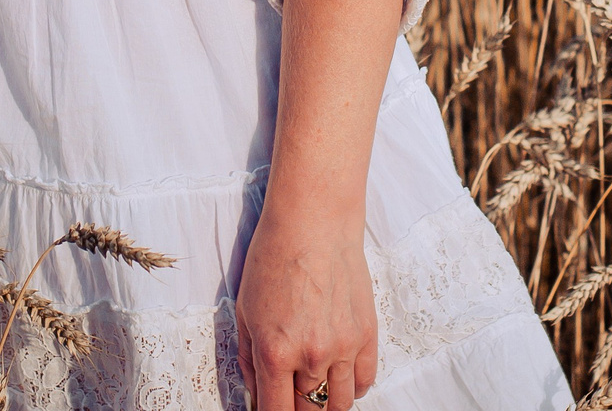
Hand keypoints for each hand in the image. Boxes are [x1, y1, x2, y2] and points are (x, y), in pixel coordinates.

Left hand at [233, 198, 378, 410]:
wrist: (314, 220)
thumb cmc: (274, 256)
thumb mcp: (245, 310)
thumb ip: (249, 359)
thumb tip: (258, 392)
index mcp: (276, 352)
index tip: (271, 410)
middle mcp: (312, 355)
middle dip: (296, 408)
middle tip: (289, 393)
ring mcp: (344, 346)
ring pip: (338, 404)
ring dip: (324, 403)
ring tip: (313, 388)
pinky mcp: (367, 334)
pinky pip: (363, 382)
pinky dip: (350, 387)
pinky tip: (336, 376)